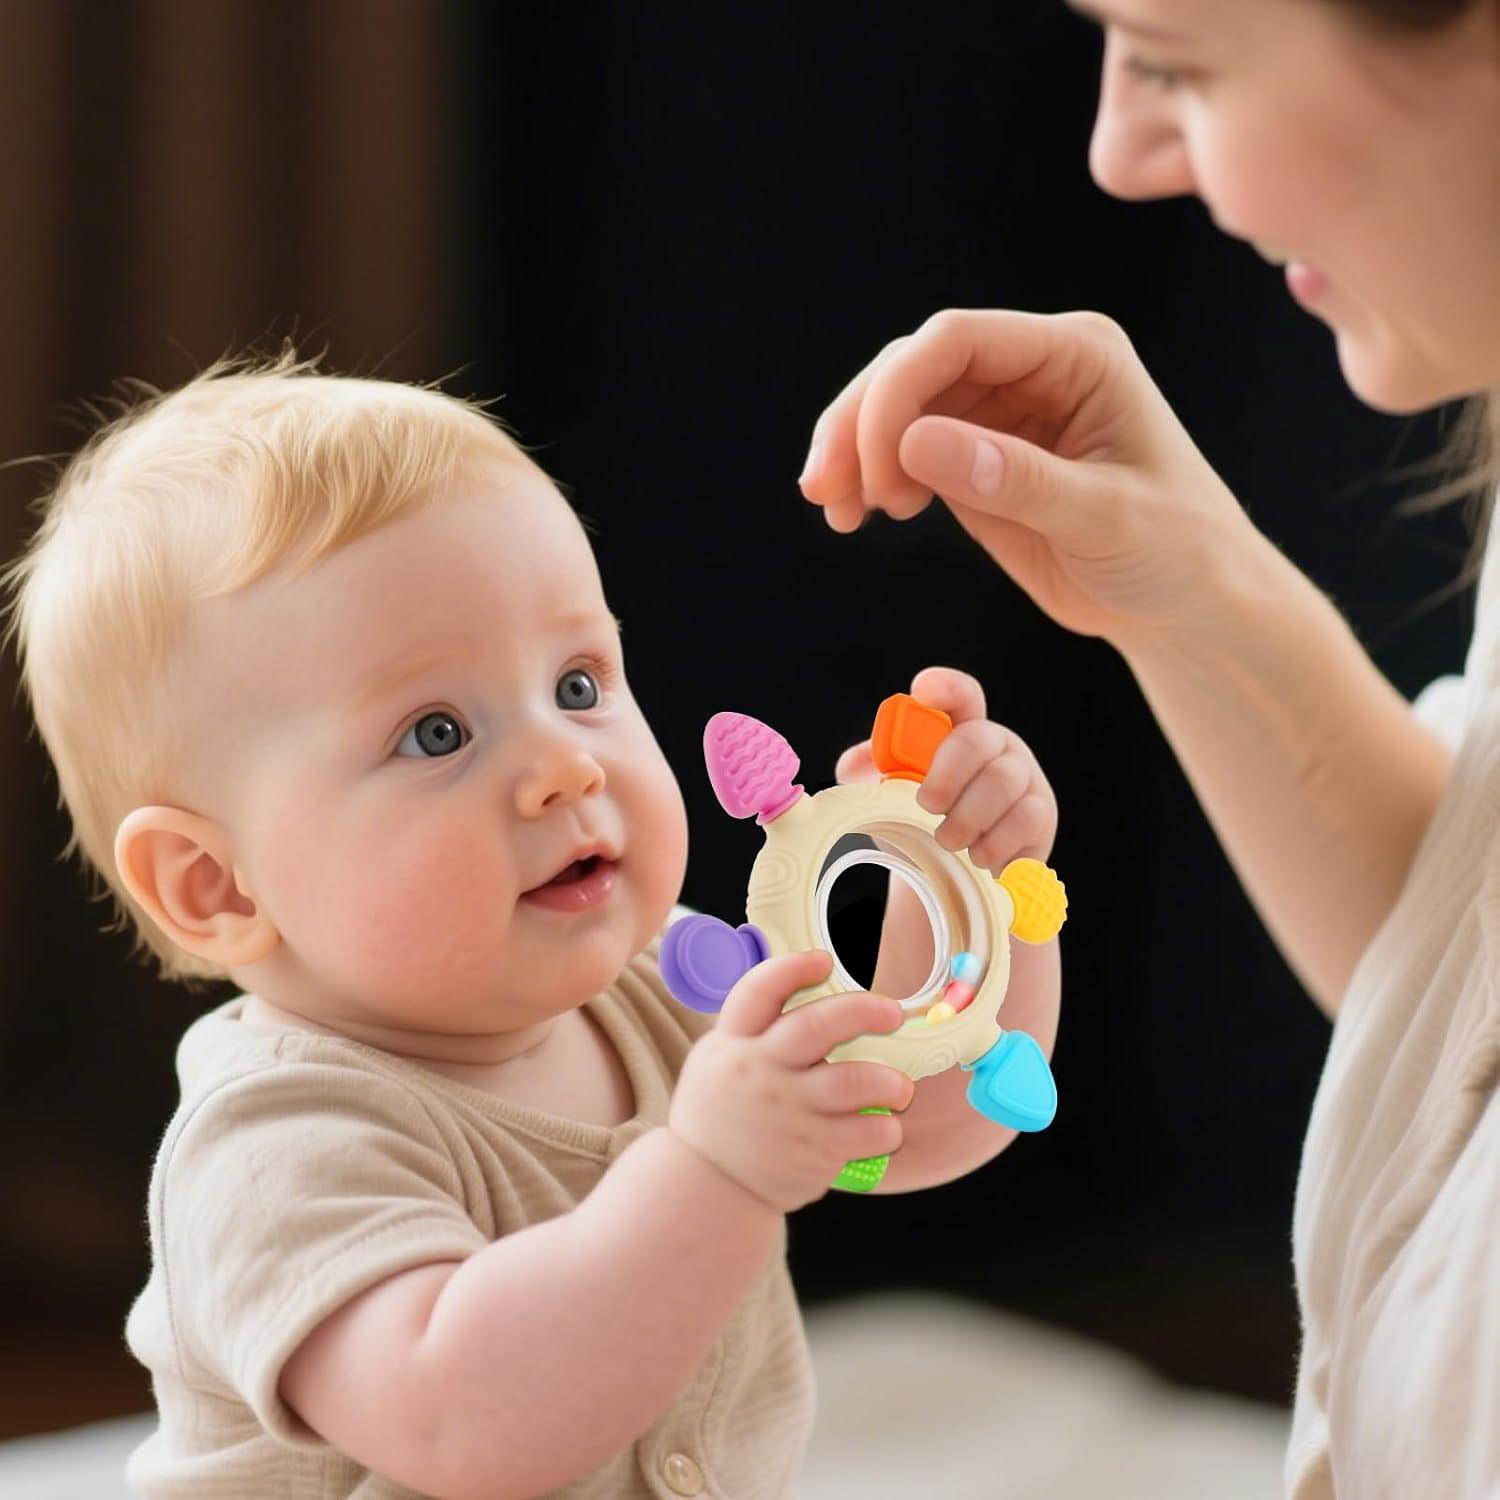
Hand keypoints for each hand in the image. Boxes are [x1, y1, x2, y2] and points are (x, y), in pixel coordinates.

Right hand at [669, 950, 913, 1212]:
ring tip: (900, 1087)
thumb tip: (809, 987)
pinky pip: (864, 1133)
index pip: (759, 991)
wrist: (705, 1184)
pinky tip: (886, 1127)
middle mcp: (760, 1071)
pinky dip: (884, 1128)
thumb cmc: (721, 1109)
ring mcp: (787, 1113)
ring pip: (853, 1082)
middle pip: (817, 1026)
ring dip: (888, 1081)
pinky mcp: (810, 1152)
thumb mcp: (718, 1057)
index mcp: (734, 1042)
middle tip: (893, 1013)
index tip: (823, 962)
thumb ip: (754, 1027)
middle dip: (863, 1011)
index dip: (793, 969)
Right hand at [799, 308, 1263, 653]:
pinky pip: (905, 453)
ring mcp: (1000, 415)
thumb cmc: (1175, 550)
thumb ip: (1014, 479)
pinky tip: (855, 515)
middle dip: (863, 422)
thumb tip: (916, 443)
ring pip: (899, 407)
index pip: (960, 340)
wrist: (1185, 606)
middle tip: (831, 491)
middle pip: (915, 366)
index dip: (898, 390)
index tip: (871, 463)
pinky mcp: (976, 462)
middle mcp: (1033, 371)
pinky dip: (870, 478)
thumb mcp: (1104, 517)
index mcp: (1076, 355)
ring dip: (855, 451)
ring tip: (837, 510)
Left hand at [837, 667, 1056, 871]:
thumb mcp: (889, 792)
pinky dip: (995, 842)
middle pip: (977, 740)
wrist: (956, 871)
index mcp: (957, 728)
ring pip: (1002, 782)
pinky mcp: (1040, 812)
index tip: (923, 691)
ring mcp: (1022, 775)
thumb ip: (868, 772)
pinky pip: (1024, 819)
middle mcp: (994, 744)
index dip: (945, 687)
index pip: (959, 694)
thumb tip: (854, 765)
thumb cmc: (921, 817)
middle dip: (947, 774)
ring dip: (968, 816)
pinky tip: (978, 857)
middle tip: (927, 805)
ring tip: (948, 841)